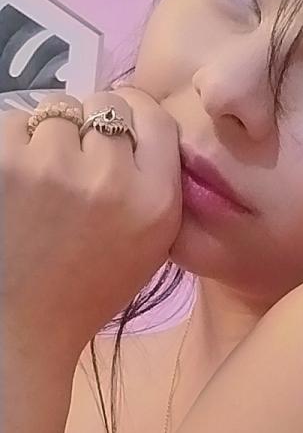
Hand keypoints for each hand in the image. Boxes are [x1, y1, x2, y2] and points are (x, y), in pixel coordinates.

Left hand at [1, 86, 182, 368]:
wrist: (22, 326)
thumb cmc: (84, 288)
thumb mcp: (149, 246)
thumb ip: (154, 185)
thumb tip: (135, 124)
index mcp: (157, 202)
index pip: (154, 117)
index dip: (132, 115)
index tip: (114, 132)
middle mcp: (113, 179)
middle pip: (105, 106)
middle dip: (88, 126)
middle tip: (72, 168)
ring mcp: (55, 166)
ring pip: (55, 112)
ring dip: (45, 138)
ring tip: (39, 185)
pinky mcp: (6, 161)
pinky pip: (13, 122)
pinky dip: (11, 146)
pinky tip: (15, 187)